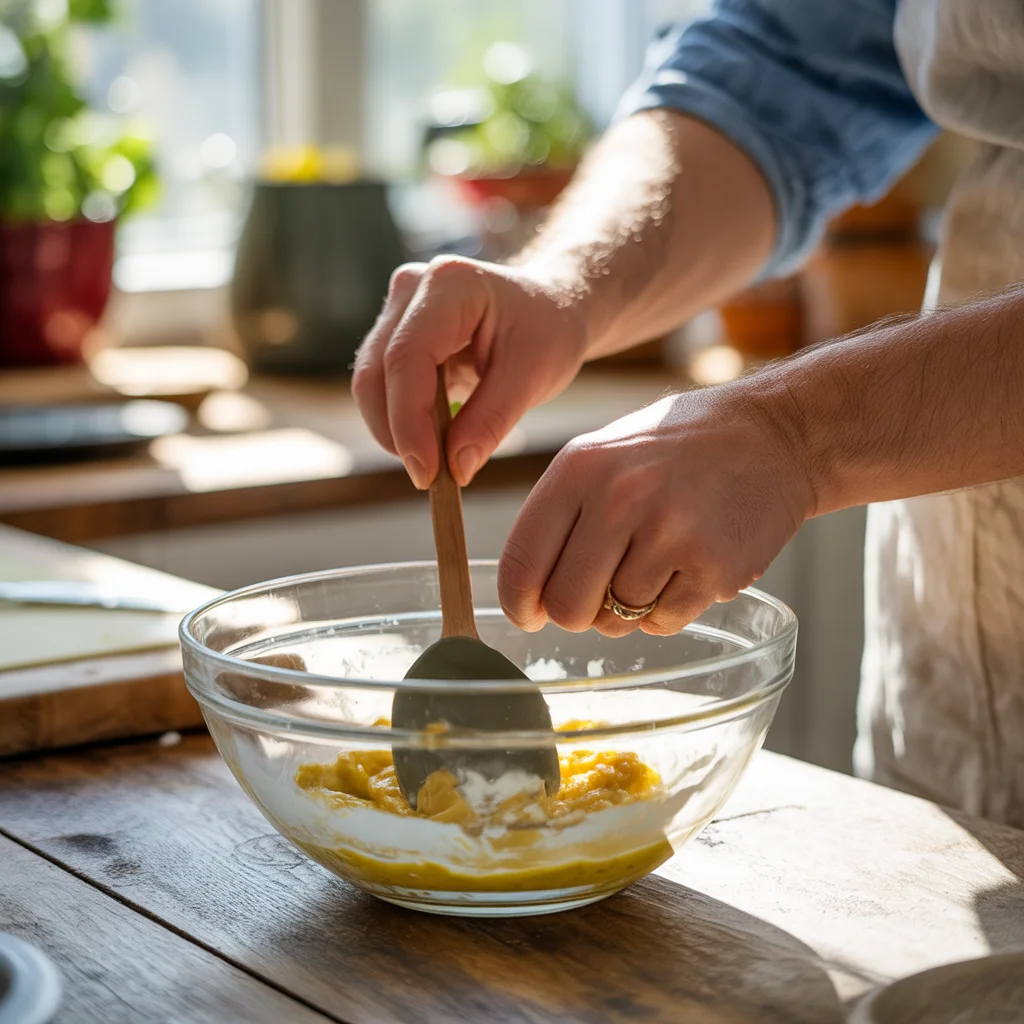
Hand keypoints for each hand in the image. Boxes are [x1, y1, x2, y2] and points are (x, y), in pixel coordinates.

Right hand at [352, 255, 588, 487]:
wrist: (551, 307)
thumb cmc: (548, 330)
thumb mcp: (535, 376)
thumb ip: (492, 421)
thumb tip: (455, 468)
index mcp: (450, 284)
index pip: (407, 357)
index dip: (408, 420)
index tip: (426, 472)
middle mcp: (412, 288)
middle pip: (377, 371)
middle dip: (397, 432)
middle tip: (430, 478)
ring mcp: (398, 309)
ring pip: (371, 382)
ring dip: (394, 430)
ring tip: (434, 463)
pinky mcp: (395, 334)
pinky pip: (382, 386)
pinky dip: (400, 421)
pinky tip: (429, 443)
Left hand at [497, 389, 814, 635]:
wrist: (771, 436)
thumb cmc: (675, 451)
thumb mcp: (602, 456)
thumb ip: (557, 519)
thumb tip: (525, 598)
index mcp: (579, 469)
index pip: (522, 563)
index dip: (519, 604)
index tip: (529, 616)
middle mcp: (620, 500)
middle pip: (566, 606)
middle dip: (577, 612)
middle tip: (598, 594)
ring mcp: (670, 534)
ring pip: (616, 620)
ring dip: (629, 607)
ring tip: (656, 562)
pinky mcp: (714, 566)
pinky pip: (663, 623)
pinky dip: (667, 610)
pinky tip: (685, 569)